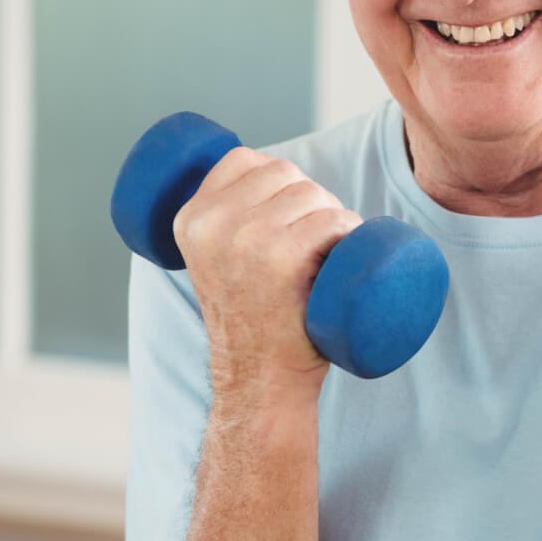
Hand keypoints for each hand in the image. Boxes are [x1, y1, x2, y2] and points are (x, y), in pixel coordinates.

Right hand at [173, 147, 362, 406]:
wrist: (260, 381)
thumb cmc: (254, 320)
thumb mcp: (217, 261)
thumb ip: (224, 221)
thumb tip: (265, 173)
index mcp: (191, 218)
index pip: (244, 159)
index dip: (278, 181)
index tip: (287, 218)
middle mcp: (211, 223)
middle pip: (285, 173)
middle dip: (311, 199)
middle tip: (314, 246)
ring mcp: (245, 238)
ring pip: (314, 194)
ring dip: (334, 217)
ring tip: (326, 257)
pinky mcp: (280, 257)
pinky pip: (333, 220)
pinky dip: (350, 232)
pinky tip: (343, 256)